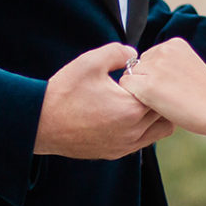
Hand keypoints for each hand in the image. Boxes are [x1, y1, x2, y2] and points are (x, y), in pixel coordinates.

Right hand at [35, 42, 171, 159]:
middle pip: (165, 114)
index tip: (139, 73)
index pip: (162, 94)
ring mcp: (124, 146)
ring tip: (135, 101)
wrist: (40, 123)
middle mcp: (132, 133)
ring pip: (158, 132)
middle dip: (158, 98)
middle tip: (141, 85)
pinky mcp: (114, 153)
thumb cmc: (64, 91)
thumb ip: (118, 52)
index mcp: (131, 109)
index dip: (154, 80)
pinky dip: (140, 129)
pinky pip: (141, 142)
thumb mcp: (90, 62)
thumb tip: (135, 54)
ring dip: (152, 116)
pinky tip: (122, 114)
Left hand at [120, 38, 205, 136]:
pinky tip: (154, 106)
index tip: (173, 88)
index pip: (148, 58)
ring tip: (164, 102)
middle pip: (137, 66)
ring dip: (139, 91)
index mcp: (174, 43)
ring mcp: (155, 66)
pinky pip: (126, 88)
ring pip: (130, 77)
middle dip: (145, 81)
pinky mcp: (148, 85)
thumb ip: (168, 65)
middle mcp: (163, 49)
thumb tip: (141, 73)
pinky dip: (134, 99)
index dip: (155, 77)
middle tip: (168, 97)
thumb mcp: (188, 68)